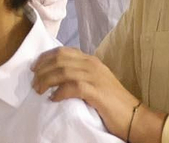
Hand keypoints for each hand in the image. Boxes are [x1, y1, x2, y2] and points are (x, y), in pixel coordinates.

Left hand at [31, 47, 147, 136]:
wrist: (134, 116)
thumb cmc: (112, 102)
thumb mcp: (95, 82)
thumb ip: (79, 74)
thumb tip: (55, 75)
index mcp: (91, 60)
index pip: (63, 51)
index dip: (45, 57)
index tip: (34, 67)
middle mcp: (92, 64)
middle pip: (59, 59)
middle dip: (42, 69)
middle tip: (34, 81)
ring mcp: (95, 77)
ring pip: (63, 71)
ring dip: (46, 80)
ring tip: (39, 90)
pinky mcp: (96, 91)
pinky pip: (72, 87)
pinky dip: (59, 92)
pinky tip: (54, 99)